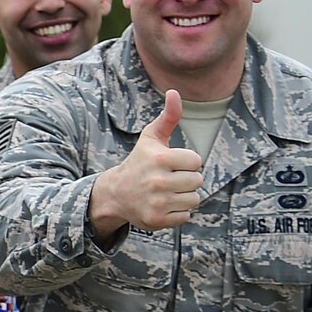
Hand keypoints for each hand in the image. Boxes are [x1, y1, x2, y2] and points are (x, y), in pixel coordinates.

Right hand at [91, 90, 203, 235]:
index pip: (196, 161)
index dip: (187, 162)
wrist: (115, 194)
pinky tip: (163, 206)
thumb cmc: (139, 163)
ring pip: (194, 199)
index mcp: (159, 159)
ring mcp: (157, 202)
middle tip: (168, 180)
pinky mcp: (157, 220)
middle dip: (186, 180)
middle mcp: (157, 181)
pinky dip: (178, 213)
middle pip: (197, 181)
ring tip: (166, 193)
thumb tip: (175, 92)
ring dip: (184, 197)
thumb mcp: (151, 139)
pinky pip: (186, 216)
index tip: (171, 165)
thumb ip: (168, 117)